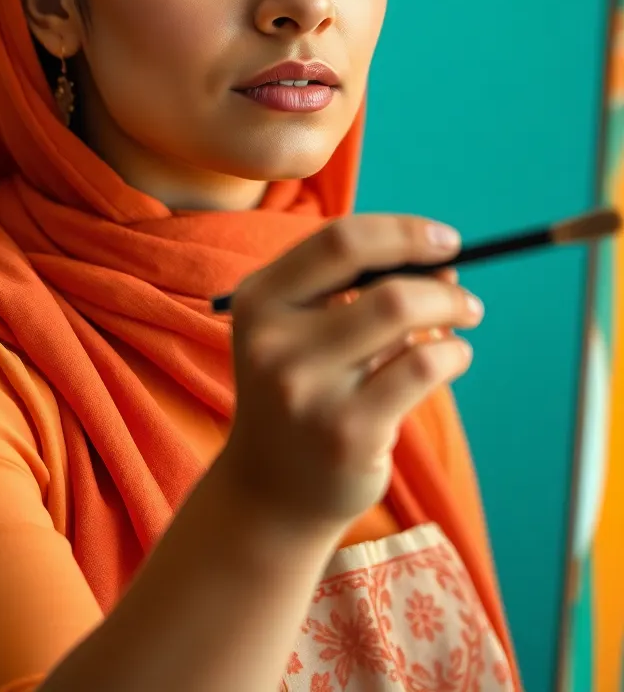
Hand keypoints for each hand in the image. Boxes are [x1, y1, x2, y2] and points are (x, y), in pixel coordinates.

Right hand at [218, 214, 482, 539]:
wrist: (271, 490)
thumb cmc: (304, 391)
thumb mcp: (305, 331)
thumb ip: (360, 290)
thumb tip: (445, 264)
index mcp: (259, 299)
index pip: (339, 241)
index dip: (403, 232)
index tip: (447, 239)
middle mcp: (274, 341)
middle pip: (381, 284)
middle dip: (439, 279)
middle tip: (464, 295)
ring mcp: (308, 390)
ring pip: (403, 318)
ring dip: (450, 311)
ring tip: (460, 327)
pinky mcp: (347, 433)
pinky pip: (422, 368)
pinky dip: (453, 354)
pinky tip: (451, 360)